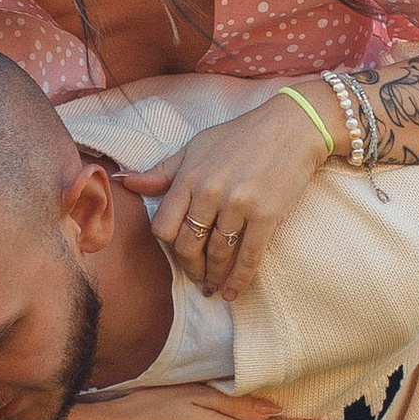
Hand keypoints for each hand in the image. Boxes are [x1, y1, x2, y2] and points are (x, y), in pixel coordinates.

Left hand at [119, 89, 338, 297]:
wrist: (292, 127)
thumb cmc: (242, 135)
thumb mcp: (196, 146)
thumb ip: (163, 170)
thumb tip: (126, 181)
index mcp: (189, 176)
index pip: (164, 227)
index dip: (169, 246)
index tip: (179, 252)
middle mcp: (209, 192)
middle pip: (188, 246)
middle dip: (191, 267)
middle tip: (198, 277)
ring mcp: (238, 204)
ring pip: (217, 254)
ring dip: (214, 276)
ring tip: (214, 287)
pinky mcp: (266, 214)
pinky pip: (248, 256)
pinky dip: (240, 279)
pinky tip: (233, 292)